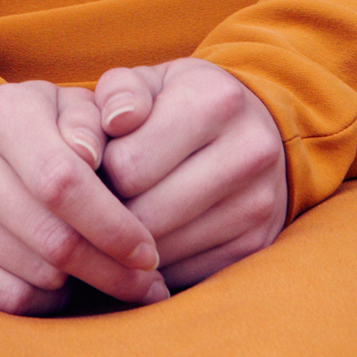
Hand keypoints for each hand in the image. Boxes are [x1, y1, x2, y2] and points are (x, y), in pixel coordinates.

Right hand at [0, 81, 169, 314]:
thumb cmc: (42, 130)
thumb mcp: (71, 109)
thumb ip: (95, 119)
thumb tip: (92, 156)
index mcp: (0, 110)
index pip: (63, 181)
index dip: (114, 225)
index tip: (149, 251)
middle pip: (52, 239)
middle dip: (110, 268)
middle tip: (146, 283)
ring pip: (35, 275)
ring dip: (82, 284)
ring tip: (106, 274)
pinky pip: (8, 299)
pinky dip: (48, 300)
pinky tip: (64, 283)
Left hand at [95, 59, 288, 290]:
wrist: (259, 129)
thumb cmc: (184, 103)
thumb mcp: (152, 82)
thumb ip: (120, 92)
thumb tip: (113, 122)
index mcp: (215, 101)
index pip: (128, 165)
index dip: (99, 171)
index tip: (97, 166)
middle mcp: (247, 152)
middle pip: (145, 214)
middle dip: (111, 213)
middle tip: (101, 200)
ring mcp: (258, 203)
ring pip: (163, 252)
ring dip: (131, 244)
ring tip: (124, 216)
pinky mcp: (258, 245)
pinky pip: (186, 274)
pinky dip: (159, 264)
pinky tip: (154, 237)